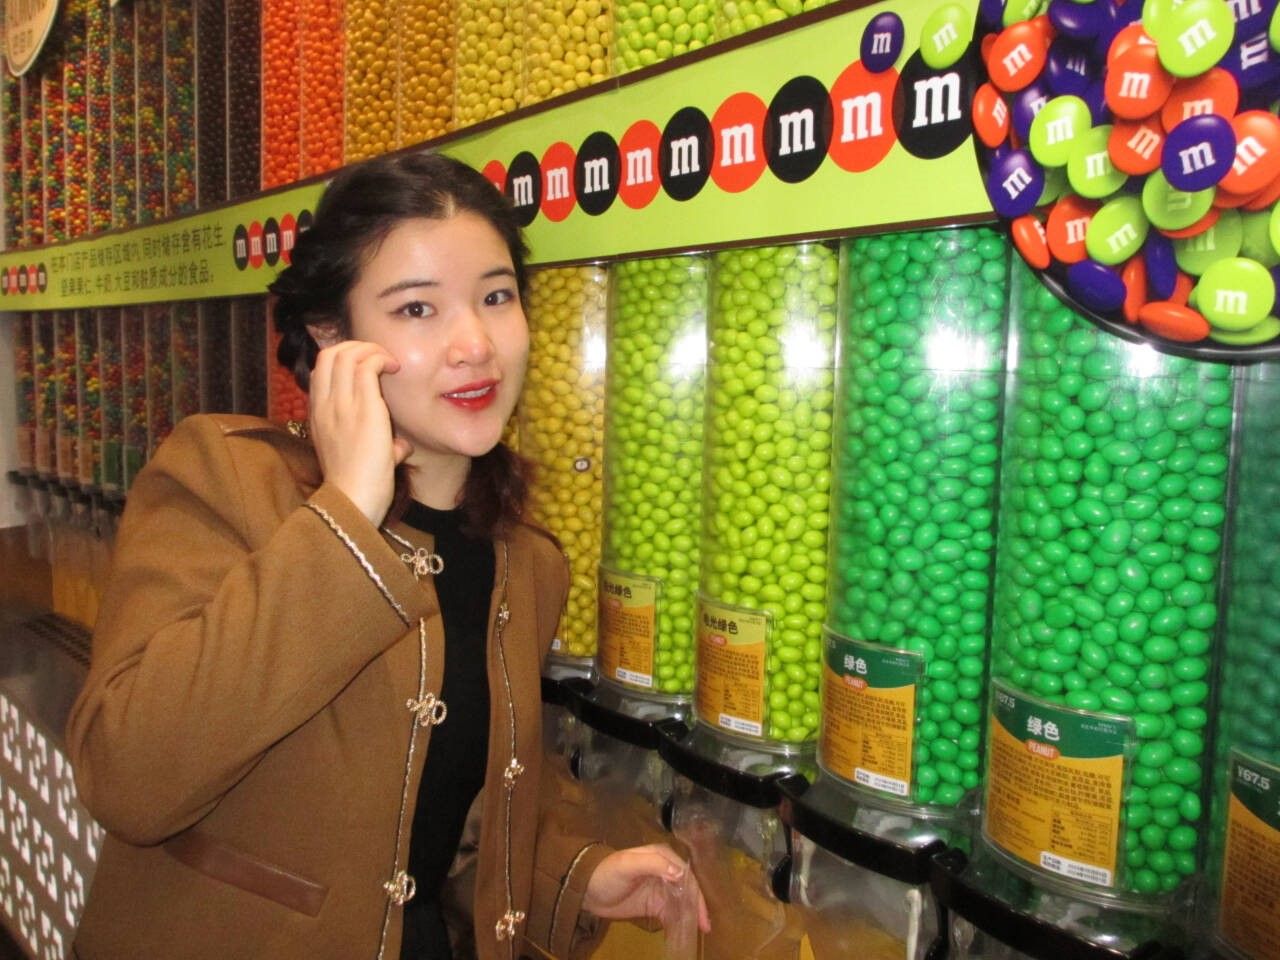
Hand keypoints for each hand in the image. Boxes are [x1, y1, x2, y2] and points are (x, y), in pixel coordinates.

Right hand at [308, 340, 413, 524]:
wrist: (351, 501)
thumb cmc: (358, 488)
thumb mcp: (359, 460)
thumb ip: (377, 446)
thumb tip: (399, 447)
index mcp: (317, 416)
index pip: (320, 370)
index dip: (343, 358)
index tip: (368, 367)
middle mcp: (324, 405)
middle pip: (329, 354)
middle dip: (356, 346)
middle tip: (380, 359)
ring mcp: (341, 405)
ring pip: (346, 353)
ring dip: (371, 349)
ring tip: (389, 362)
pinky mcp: (363, 408)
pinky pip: (367, 365)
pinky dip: (381, 358)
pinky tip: (396, 368)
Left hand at [582, 844, 709, 938]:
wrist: (586, 890)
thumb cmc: (607, 872)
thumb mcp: (628, 864)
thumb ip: (654, 864)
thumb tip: (680, 873)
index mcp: (662, 856)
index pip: (685, 873)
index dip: (695, 892)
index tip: (701, 911)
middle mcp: (665, 871)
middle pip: (687, 889)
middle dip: (697, 906)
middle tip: (704, 926)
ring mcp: (660, 889)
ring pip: (681, 902)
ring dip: (690, 915)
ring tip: (698, 932)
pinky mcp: (654, 905)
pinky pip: (670, 914)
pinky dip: (678, 923)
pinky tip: (683, 933)